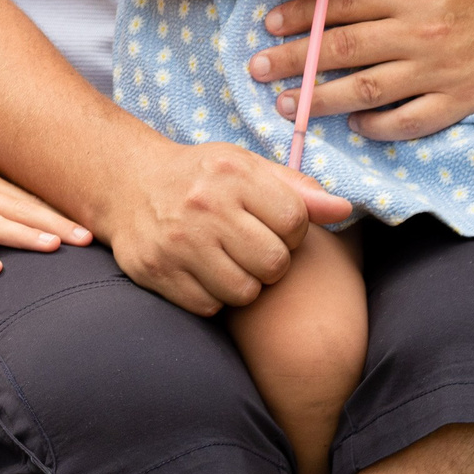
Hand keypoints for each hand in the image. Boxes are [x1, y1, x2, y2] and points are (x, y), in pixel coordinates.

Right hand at [91, 136, 354, 314]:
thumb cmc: (201, 177)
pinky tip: (202, 272)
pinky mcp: (156, 271)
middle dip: (270, 262)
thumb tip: (345, 209)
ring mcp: (178, 241)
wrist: (128, 183)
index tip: (272, 225)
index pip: (295, 221)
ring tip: (227, 261)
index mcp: (232, 172)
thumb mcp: (247, 167)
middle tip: (251, 248)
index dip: (292, 231)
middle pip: (273, 263)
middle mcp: (204, 206)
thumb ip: (297, 189)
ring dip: (243, 284)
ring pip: (244, 292)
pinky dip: (211, 296)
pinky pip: (209, 306)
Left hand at [243, 0, 473, 139]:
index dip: (301, 16)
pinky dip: (377, 126)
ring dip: (320, 99)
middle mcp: (418, 32)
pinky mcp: (459, 101)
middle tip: (257, 69)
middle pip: (342, 49)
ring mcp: (437, 71)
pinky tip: (354, 124)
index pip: (342, 5)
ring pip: (365, 90)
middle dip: (293, 60)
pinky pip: (408, 121)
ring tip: (288, 103)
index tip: (268, 25)